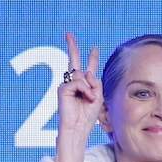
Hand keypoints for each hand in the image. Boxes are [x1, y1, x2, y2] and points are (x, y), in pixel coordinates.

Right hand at [57, 33, 102, 150]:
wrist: (78, 128)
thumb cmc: (88, 115)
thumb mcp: (99, 98)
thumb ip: (96, 83)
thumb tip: (86, 72)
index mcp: (85, 85)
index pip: (89, 69)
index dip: (92, 58)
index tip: (94, 48)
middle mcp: (74, 83)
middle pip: (74, 62)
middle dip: (72, 47)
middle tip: (69, 34)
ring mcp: (67, 85)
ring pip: (83, 77)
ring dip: (91, 89)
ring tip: (90, 100)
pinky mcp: (62, 88)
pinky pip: (79, 82)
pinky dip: (86, 90)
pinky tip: (87, 99)